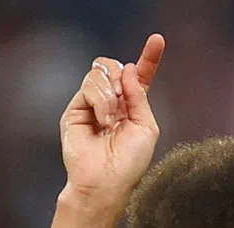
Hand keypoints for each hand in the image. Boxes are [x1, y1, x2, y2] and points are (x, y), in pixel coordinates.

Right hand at [60, 34, 164, 204]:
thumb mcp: (146, 126)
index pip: (140, 77)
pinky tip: (102, 121)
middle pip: (115, 67)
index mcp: (131, 107)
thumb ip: (140, 96)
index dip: (149, 58)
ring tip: (110, 120)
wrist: (104, 182)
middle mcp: (111, 103)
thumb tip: (128, 69)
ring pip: (100, 73)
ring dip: (110, 94)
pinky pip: (89, 86)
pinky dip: (100, 101)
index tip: (157, 40)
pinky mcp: (75, 110)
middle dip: (122, 75)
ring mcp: (91, 105)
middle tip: (124, 96)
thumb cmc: (128, 163)